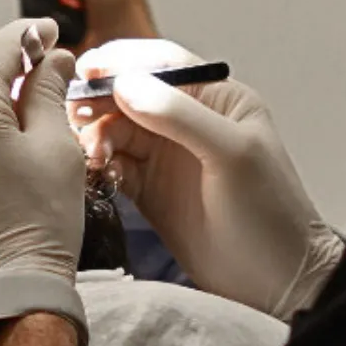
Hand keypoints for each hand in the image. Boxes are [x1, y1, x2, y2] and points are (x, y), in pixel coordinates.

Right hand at [75, 39, 343, 320]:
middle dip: (99, 102)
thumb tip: (125, 84)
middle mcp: (187, 122)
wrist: (272, 283)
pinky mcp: (148, 189)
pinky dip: (96, 165)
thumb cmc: (268, 214)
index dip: (121, 62)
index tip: (85, 70)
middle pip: (129, 95)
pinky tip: (94, 174)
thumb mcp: (231, 155)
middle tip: (73, 117)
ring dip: (95, 137)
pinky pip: (111, 165)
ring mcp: (166, 156)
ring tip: (90, 156)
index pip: (162, 63)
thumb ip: (179, 115)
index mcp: (217, 99)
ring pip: (114, 130)